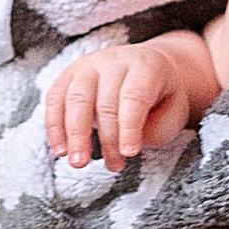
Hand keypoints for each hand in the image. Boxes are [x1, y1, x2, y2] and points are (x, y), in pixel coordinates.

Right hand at [47, 40, 203, 173]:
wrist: (151, 63)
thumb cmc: (162, 95)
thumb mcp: (174, 110)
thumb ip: (155, 129)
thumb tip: (123, 145)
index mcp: (145, 66)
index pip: (134, 97)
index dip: (129, 127)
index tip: (129, 154)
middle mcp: (114, 61)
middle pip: (103, 100)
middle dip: (104, 137)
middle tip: (110, 167)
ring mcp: (88, 65)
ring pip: (74, 98)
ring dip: (73, 134)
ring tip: (78, 163)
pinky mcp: (68, 74)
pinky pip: (54, 99)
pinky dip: (54, 126)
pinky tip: (60, 150)